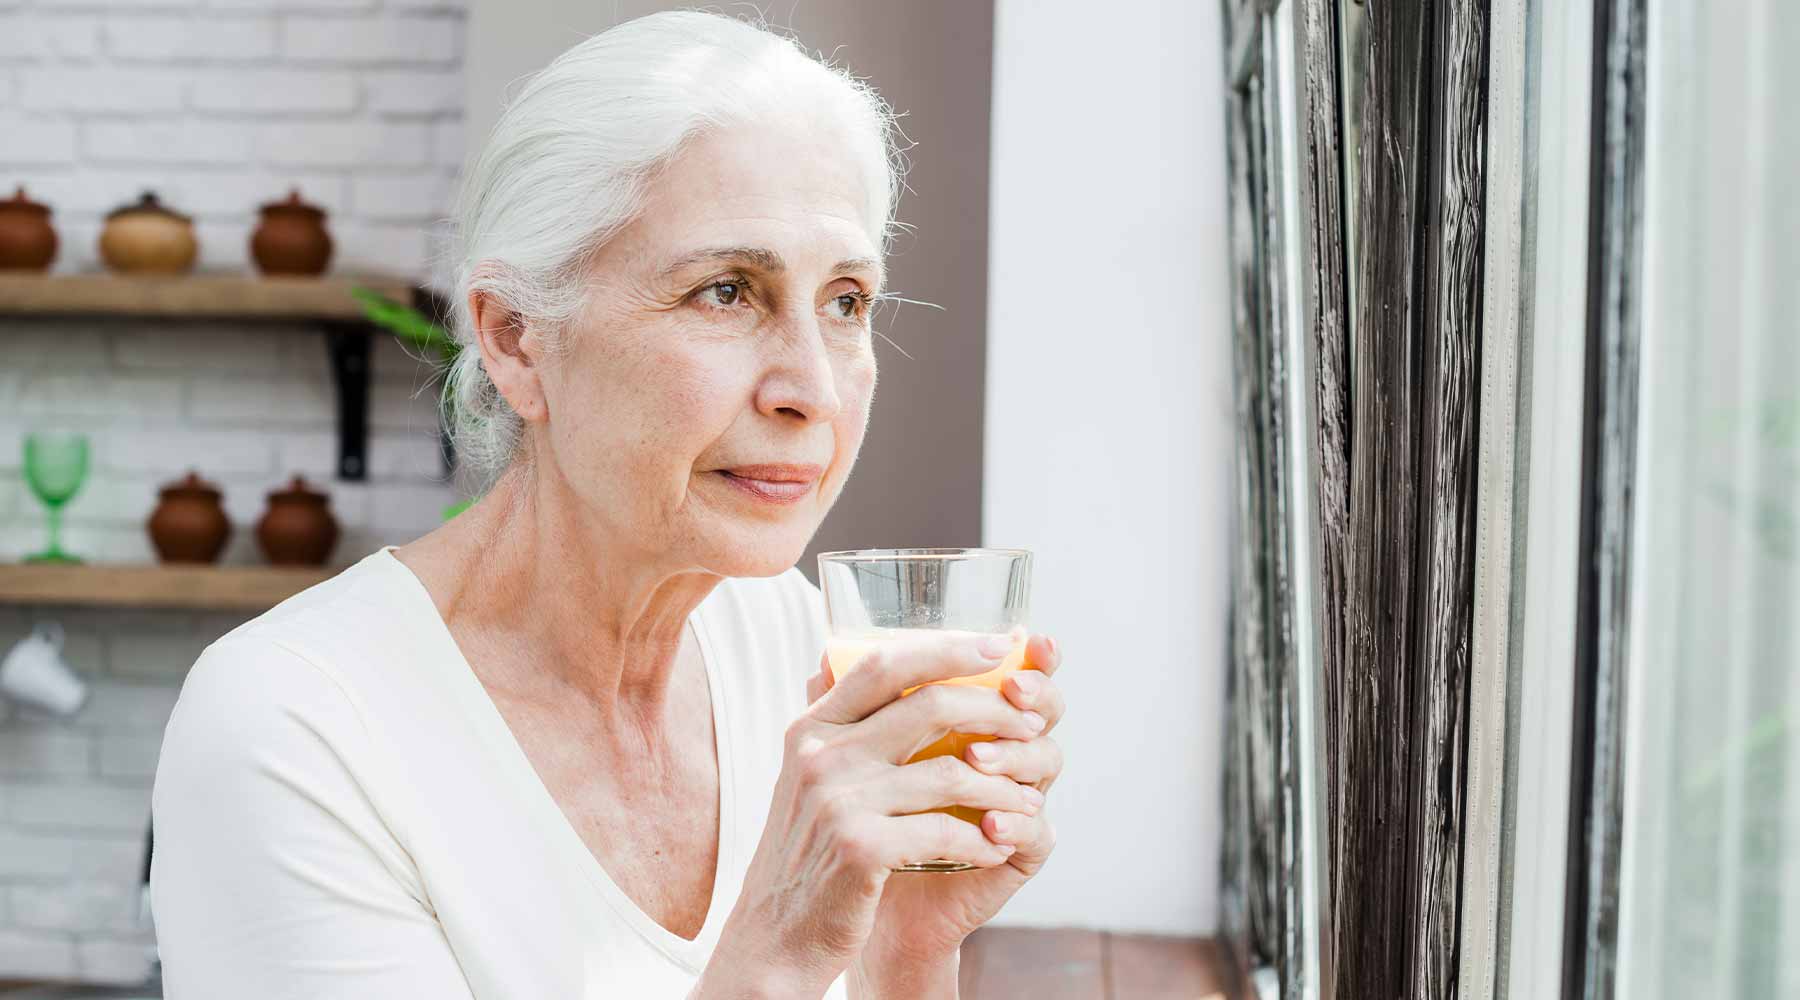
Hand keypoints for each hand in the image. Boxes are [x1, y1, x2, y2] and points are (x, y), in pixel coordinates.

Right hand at [699, 630, 1049, 996]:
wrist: (775, 936)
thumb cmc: (807, 855)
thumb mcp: (805, 779)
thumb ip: (836, 726)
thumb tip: (845, 657)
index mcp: (811, 729)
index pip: (883, 664)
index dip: (947, 649)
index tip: (999, 646)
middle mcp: (821, 755)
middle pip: (929, 705)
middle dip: (996, 710)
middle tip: (1033, 724)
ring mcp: (838, 801)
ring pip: (950, 770)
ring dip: (1003, 786)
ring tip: (1029, 799)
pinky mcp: (860, 849)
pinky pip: (946, 829)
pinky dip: (982, 838)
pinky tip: (997, 846)